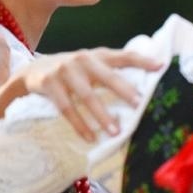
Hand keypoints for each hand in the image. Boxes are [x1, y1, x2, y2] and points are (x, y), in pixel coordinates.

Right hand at [5, 47, 163, 137]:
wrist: (32, 71)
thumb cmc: (72, 71)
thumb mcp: (91, 65)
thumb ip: (113, 69)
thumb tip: (146, 81)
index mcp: (98, 56)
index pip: (124, 55)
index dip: (142, 60)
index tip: (160, 66)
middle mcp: (82, 59)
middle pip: (107, 77)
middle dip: (124, 91)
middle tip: (139, 105)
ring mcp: (64, 70)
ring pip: (87, 95)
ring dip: (101, 115)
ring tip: (115, 132)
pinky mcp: (49, 84)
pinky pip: (66, 108)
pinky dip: (79, 124)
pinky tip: (90, 137)